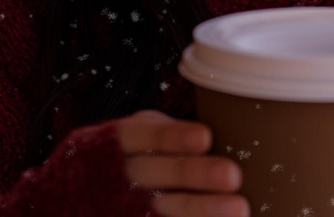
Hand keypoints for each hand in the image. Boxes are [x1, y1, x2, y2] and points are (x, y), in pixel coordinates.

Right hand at [117, 110, 248, 216]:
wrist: (93, 190)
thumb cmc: (136, 153)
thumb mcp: (141, 133)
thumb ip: (168, 133)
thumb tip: (224, 125)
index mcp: (122, 141)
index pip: (143, 135)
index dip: (172, 137)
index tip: (206, 137)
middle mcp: (121, 174)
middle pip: (154, 174)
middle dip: (193, 174)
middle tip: (233, 175)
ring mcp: (125, 204)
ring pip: (160, 207)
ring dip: (199, 209)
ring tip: (239, 209)